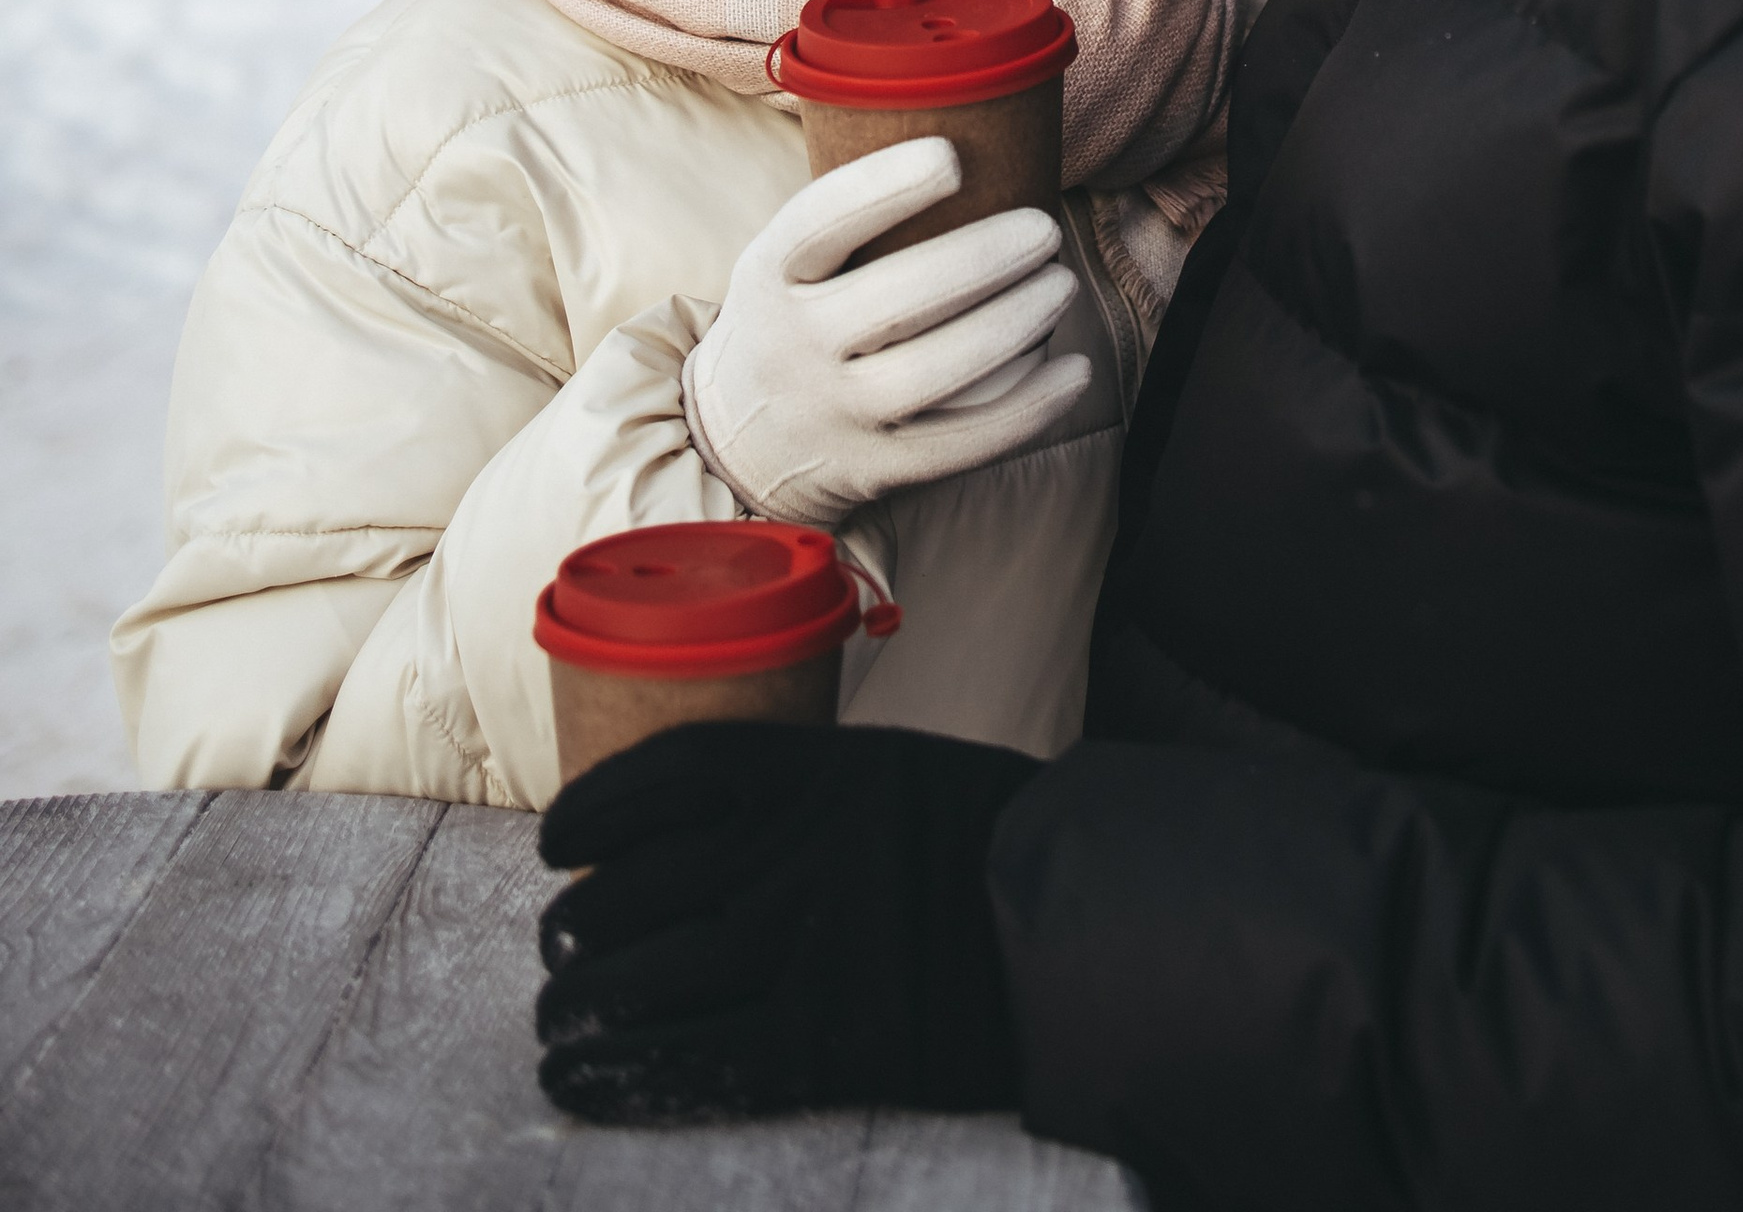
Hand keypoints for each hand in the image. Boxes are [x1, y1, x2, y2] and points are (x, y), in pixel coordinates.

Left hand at [537, 720, 1027, 1122]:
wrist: (1075, 925)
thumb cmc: (982, 843)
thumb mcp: (889, 774)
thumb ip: (798, 793)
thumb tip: (695, 829)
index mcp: (813, 775)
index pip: (668, 779)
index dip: (596, 810)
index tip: (556, 842)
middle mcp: (790, 855)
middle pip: (637, 890)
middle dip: (576, 930)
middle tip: (558, 951)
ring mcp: (801, 951)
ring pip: (645, 982)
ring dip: (578, 1009)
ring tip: (557, 1022)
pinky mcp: (819, 1044)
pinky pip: (690, 1061)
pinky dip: (617, 1074)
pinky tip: (574, 1078)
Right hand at [683, 138, 1090, 526]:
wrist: (736, 447)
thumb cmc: (789, 320)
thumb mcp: (783, 263)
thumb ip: (849, 219)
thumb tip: (969, 128)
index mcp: (768, 275)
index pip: (819, 222)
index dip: (885, 186)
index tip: (953, 158)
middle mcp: (794, 346)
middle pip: (896, 299)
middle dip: (983, 259)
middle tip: (1045, 229)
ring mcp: (833, 413)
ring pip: (934, 372)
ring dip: (1013, 324)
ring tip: (1061, 283)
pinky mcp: (873, 468)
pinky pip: (960, 443)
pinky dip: (1026, 409)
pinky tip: (1074, 372)